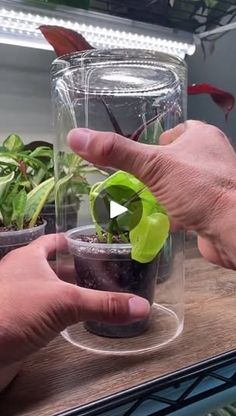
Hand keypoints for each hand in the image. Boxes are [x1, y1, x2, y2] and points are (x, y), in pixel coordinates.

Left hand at [0, 234, 148, 387]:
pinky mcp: (17, 321)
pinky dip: (59, 313)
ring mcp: (18, 298)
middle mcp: (22, 274)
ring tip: (93, 294)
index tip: (90, 243)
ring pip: (48, 290)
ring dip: (68, 292)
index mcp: (29, 258)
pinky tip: (73, 320)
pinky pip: (43, 311)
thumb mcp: (65, 302)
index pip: (52, 241)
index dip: (71, 240)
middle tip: (102, 273)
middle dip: (76, 269)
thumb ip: (103, 304)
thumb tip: (142, 306)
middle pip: (52, 266)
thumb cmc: (15, 311)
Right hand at [68, 120, 235, 268]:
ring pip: (178, 186)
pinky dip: (170, 213)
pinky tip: (156, 221)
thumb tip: (76, 137)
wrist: (234, 231)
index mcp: (201, 136)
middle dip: (152, 173)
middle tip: (129, 182)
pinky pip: (185, 207)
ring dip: (159, 195)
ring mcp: (212, 185)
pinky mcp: (210, 209)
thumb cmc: (200, 189)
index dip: (154, 143)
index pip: (173, 132)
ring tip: (136, 202)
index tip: (135, 157)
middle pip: (173, 161)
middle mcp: (210, 158)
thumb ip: (117, 152)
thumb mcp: (153, 165)